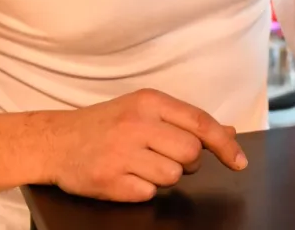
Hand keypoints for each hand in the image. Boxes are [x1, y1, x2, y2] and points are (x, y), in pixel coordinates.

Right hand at [44, 89, 247, 201]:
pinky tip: (126, 176)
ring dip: (164, 176)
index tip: (239, 161)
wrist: (54, 141)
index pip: (200, 122)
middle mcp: (136, 124)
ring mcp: (121, 152)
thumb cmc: (106, 124)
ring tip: (141, 164)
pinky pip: (148, 194)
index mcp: (149, 101)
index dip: (225, 145)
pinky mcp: (108, 180)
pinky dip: (142, 189)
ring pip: (173, 177)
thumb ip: (186, 121)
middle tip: (165, 156)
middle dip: (187, 162)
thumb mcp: (145, 111)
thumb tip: (229, 132)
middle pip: (191, 153)